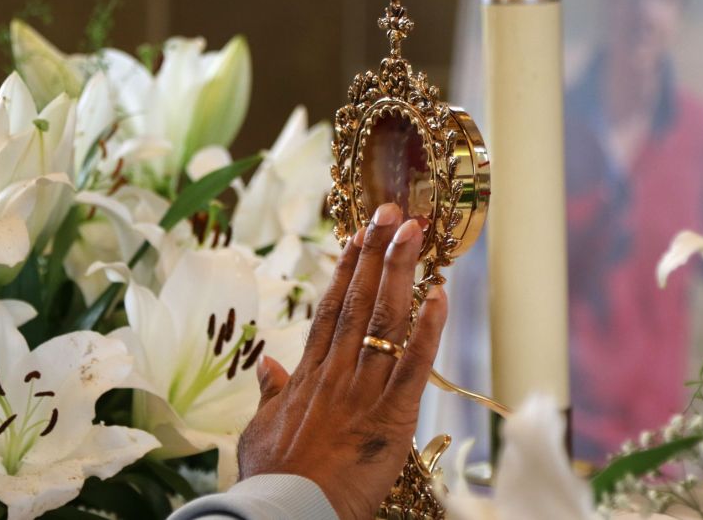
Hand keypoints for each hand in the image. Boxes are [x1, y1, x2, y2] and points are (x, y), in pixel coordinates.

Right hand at [236, 203, 447, 519]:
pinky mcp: (392, 415)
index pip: (331, 310)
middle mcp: (337, 372)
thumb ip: (270, 394)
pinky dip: (429, 331)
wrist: (286, 515)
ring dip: (402, 274)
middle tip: (393, 213)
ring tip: (414, 233)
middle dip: (377, 254)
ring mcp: (363, 390)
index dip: (346, 270)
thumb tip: (268, 365)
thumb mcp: (260, 432)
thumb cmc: (273, 480)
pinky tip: (441, 298)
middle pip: (360, 302)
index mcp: (308, 375)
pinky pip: (415, 366)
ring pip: (385, 321)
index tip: (357, 237)